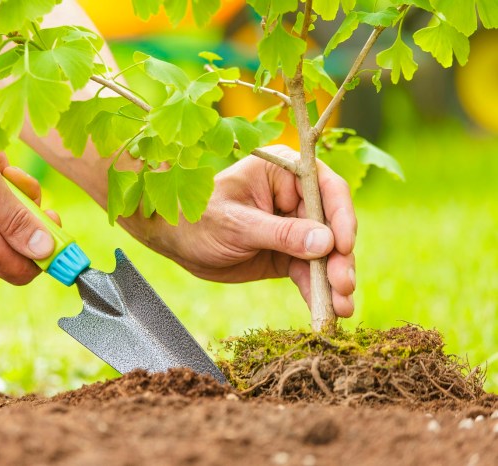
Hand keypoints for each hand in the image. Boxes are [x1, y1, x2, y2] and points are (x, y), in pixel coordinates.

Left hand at [133, 145, 356, 316]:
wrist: (176, 241)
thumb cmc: (199, 219)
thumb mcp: (237, 225)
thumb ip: (281, 234)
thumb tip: (327, 242)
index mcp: (283, 171)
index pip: (326, 188)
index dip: (341, 217)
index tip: (344, 246)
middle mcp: (295, 196)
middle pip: (333, 226)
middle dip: (340, 258)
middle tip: (343, 286)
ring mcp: (295, 227)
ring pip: (326, 254)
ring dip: (334, 280)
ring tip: (341, 307)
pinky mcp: (289, 254)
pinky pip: (309, 272)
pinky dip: (318, 291)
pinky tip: (328, 311)